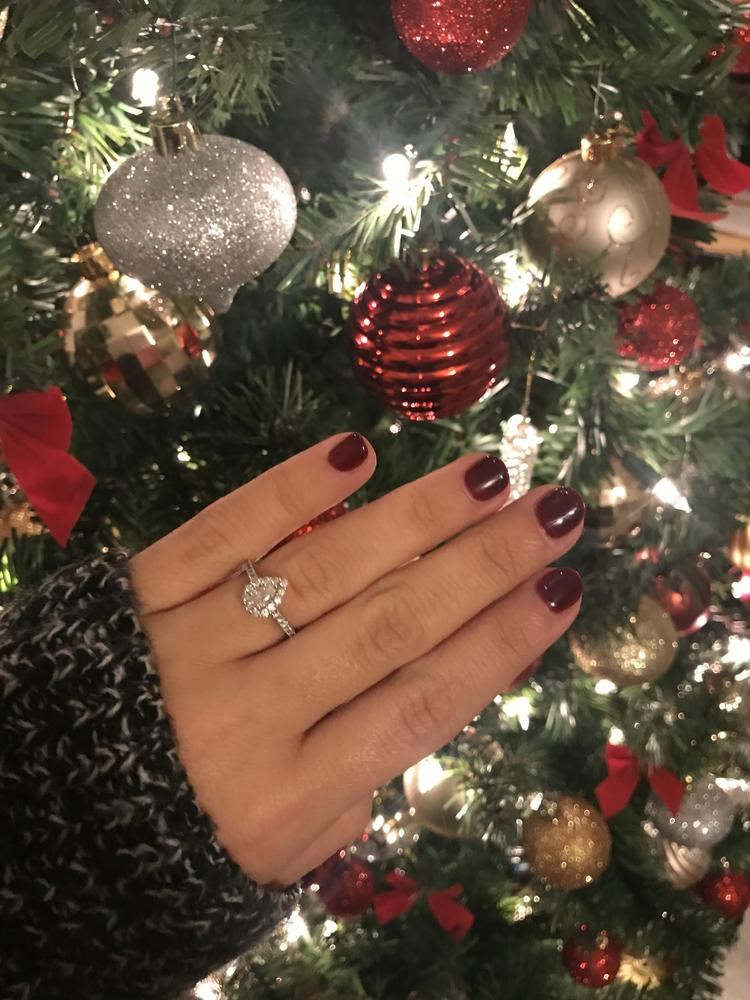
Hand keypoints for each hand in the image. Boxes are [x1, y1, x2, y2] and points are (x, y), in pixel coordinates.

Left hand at [131, 433, 583, 886]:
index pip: (420, 705)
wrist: (27, 823)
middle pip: (388, 626)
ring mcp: (192, 644)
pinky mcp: (140, 593)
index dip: (498, 643)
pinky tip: (354, 452)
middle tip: (552, 510)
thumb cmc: (166, 848)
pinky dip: (288, 490)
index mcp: (290, 796)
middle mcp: (250, 716)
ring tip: (486, 476)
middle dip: (481, 566)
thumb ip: (345, 804)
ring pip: (322, 569)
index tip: (563, 588)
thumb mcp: (269, 866)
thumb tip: (411, 714)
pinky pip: (222, 532)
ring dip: (412, 518)